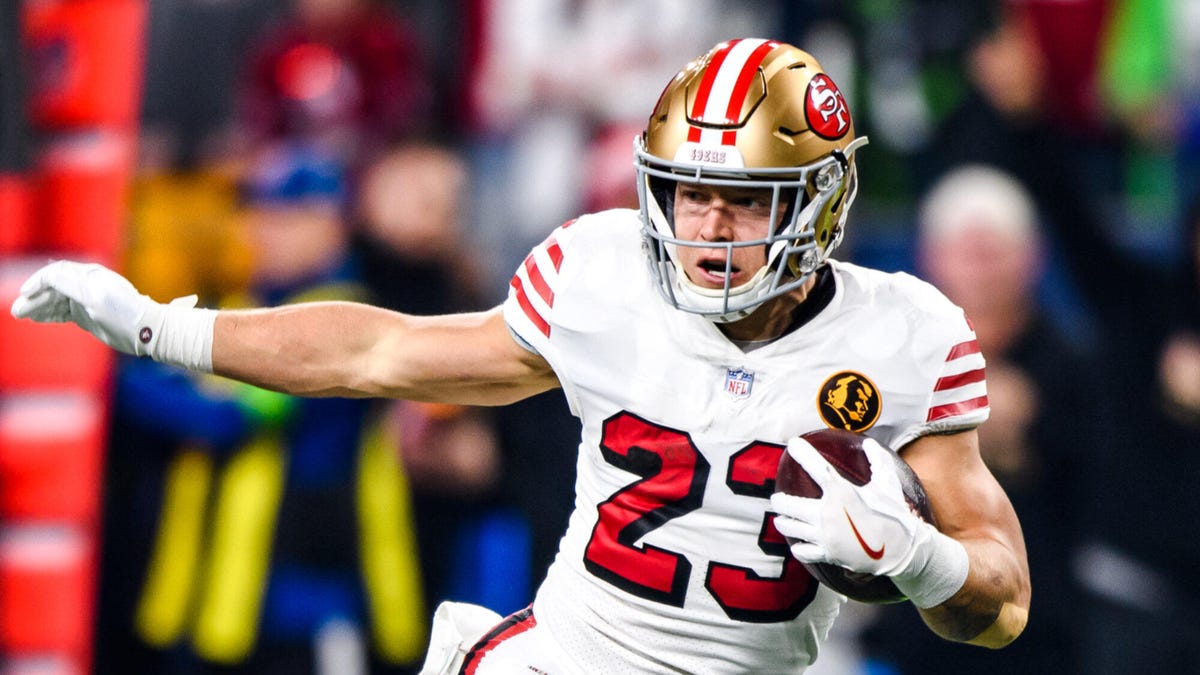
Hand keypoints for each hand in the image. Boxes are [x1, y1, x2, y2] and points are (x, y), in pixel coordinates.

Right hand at [10, 260, 184, 356]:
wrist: (145, 331)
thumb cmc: (123, 313)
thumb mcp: (95, 296)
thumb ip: (70, 284)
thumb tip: (48, 274)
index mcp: (89, 275)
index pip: (56, 273)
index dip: (37, 283)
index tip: (25, 295)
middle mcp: (87, 284)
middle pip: (53, 287)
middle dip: (34, 298)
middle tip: (16, 311)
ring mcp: (86, 299)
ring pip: (55, 300)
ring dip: (38, 307)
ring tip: (21, 315)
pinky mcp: (87, 314)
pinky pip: (63, 311)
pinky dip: (49, 314)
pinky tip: (37, 319)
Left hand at [770, 436, 968, 606]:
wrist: (901, 550)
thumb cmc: (894, 513)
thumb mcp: (888, 484)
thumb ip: (878, 461)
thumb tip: (869, 443)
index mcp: (841, 493)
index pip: (816, 467)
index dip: (803, 453)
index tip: (792, 444)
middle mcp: (827, 514)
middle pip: (789, 504)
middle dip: (780, 500)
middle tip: (778, 498)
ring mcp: (825, 536)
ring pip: (790, 527)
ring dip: (783, 521)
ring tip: (782, 518)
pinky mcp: (827, 553)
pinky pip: (803, 551)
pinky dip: (798, 546)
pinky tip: (798, 542)